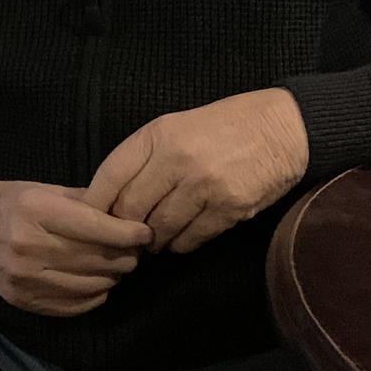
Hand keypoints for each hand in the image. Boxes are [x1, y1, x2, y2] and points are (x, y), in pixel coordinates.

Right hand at [0, 179, 152, 316]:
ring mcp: (25, 278)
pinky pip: (75, 305)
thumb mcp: (42, 189)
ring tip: (117, 265)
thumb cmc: (6, 200)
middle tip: (135, 250)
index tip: (145, 233)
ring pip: (92, 285)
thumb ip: (83, 202)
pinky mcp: (23, 300)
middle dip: (126, 255)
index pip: (97, 228)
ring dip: (113, 276)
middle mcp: (30, 247)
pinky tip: (97, 282)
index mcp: (36, 211)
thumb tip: (126, 216)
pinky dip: (95, 295)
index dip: (128, 233)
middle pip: (98, 259)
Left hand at [84, 89, 309, 255]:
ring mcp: (205, 185)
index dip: (94, 203)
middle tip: (124, 236)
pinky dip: (181, 244)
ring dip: (153, 240)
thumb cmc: (223, 126)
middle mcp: (178, 159)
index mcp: (159, 134)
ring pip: (160, 229)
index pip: (111, 174)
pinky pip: (191, 239)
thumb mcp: (176, 126)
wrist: (284, 128)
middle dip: (123, 228)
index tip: (87, 220)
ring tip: (153, 239)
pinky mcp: (230, 208)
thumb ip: (145, 158)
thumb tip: (109, 198)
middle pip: (131, 209)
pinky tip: (181, 238)